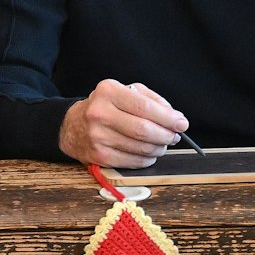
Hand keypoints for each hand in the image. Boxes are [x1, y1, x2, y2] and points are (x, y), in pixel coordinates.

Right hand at [59, 80, 190, 167]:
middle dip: (166, 135)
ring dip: (158, 148)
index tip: (182, 123)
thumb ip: (151, 100)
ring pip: (141, 148)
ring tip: (160, 143)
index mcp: (108, 92)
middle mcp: (100, 113)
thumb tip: (175, 118)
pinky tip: (147, 152)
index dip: (168, 118)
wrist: (72, 126)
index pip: (145, 107)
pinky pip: (134, 162)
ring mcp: (98, 136)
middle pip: (144, 129)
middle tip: (174, 136)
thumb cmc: (105, 107)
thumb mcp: (125, 92)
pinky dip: (147, 159)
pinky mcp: (100, 156)